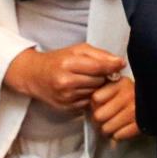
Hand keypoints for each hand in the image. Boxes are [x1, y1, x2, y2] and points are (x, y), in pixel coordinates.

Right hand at [4, 44, 125, 109]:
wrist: (35, 76)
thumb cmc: (58, 59)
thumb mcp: (77, 49)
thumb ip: (98, 54)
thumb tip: (119, 62)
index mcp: (68, 63)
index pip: (97, 67)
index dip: (112, 65)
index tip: (121, 63)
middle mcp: (66, 82)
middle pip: (98, 81)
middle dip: (103, 76)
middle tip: (103, 71)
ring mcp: (65, 97)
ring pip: (94, 92)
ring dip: (97, 86)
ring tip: (91, 79)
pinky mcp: (66, 108)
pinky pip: (87, 102)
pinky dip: (89, 95)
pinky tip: (84, 88)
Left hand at [90, 75, 139, 140]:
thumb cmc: (135, 94)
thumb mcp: (122, 84)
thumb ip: (106, 89)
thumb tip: (90, 102)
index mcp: (121, 83)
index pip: (95, 98)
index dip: (95, 104)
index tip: (100, 105)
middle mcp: (127, 95)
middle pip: (98, 116)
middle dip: (99, 120)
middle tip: (106, 119)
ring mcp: (133, 111)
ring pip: (106, 129)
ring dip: (108, 129)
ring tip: (115, 124)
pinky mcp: (139, 125)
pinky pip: (118, 136)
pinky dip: (119, 135)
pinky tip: (123, 128)